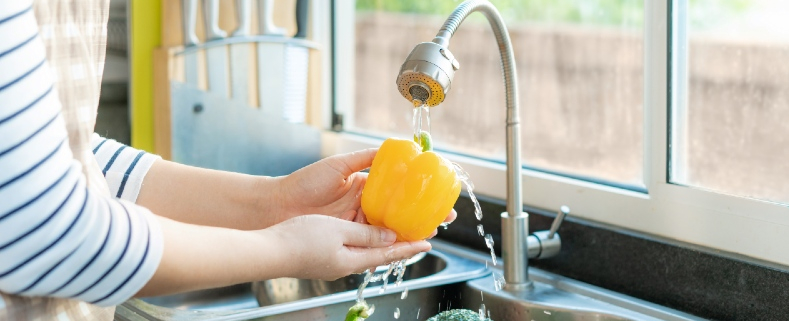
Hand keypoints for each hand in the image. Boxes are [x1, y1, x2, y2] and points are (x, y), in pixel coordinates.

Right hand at [265, 215, 430, 279]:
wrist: (267, 251)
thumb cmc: (300, 239)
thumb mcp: (338, 231)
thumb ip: (366, 234)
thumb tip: (391, 238)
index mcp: (353, 260)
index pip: (389, 254)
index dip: (410, 247)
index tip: (429, 242)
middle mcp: (346, 265)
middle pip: (380, 254)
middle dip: (400, 244)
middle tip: (418, 234)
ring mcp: (333, 263)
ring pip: (366, 251)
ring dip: (383, 242)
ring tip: (396, 231)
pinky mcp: (322, 258)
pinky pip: (352, 248)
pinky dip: (365, 239)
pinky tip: (364, 232)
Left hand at [274, 149, 457, 235]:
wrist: (279, 205)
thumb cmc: (305, 182)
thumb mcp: (339, 165)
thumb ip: (365, 157)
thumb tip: (391, 147)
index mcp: (365, 186)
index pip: (398, 191)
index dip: (418, 194)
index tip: (437, 193)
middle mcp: (365, 206)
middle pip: (400, 213)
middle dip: (423, 216)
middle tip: (444, 218)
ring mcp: (358, 224)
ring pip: (390, 229)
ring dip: (411, 232)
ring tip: (431, 231)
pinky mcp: (349, 237)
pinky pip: (373, 242)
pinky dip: (389, 244)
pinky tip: (404, 244)